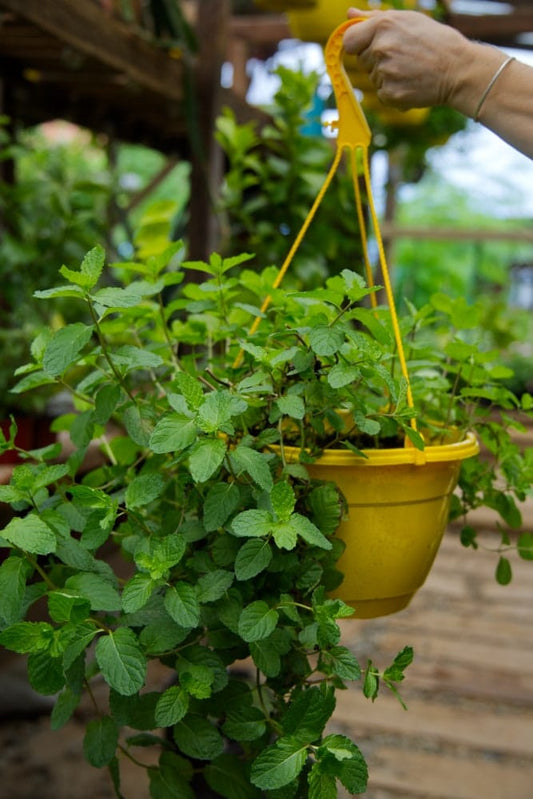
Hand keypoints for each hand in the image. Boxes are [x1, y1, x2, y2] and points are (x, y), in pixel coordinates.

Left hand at [343, 8, 471, 109]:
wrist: (458, 69)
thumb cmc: (434, 41)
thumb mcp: (407, 20)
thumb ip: (375, 18)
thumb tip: (350, 14)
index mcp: (383, 26)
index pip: (349, 41)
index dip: (357, 45)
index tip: (366, 47)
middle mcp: (381, 48)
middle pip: (362, 61)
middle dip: (376, 60)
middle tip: (403, 57)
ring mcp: (385, 73)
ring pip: (373, 79)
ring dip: (387, 77)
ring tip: (411, 69)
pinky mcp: (390, 94)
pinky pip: (382, 95)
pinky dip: (394, 93)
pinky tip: (411, 83)